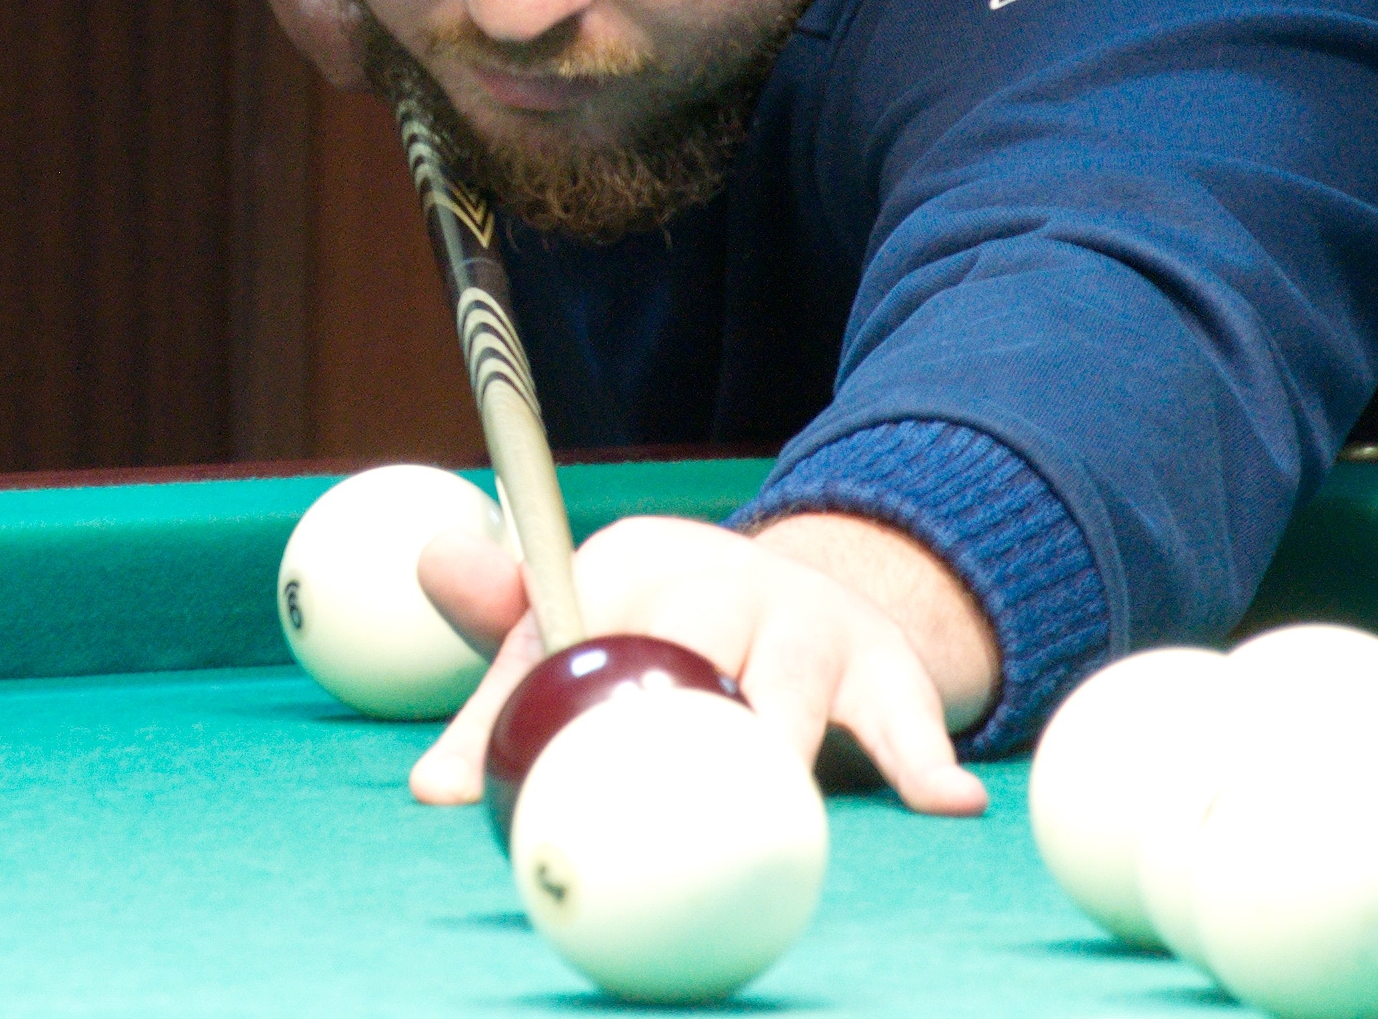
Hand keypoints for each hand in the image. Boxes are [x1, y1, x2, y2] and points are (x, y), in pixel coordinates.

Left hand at [410, 513, 994, 816]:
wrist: (798, 585)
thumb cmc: (660, 627)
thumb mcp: (580, 627)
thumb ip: (505, 691)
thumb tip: (430, 791)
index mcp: (630, 566)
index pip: (570, 617)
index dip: (537, 674)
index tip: (516, 750)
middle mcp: (719, 582)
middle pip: (687, 635)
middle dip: (669, 700)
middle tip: (642, 783)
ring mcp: (804, 621)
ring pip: (791, 685)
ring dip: (778, 747)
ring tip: (768, 811)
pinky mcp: (880, 666)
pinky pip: (906, 717)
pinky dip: (926, 762)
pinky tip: (947, 804)